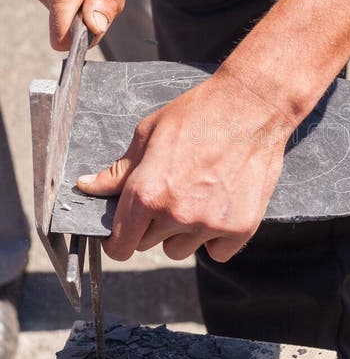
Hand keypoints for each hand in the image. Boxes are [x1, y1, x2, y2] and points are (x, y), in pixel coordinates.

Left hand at [76, 70, 293, 261]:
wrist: (252, 107)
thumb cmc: (199, 113)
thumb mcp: (148, 133)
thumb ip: (119, 171)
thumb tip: (88, 187)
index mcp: (147, 193)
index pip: (120, 245)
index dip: (118, 239)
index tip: (124, 230)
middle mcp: (176, 215)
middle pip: (149, 244)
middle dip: (152, 226)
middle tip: (170, 194)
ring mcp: (210, 224)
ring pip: (181, 249)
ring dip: (183, 233)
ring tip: (197, 196)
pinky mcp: (240, 228)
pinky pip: (216, 252)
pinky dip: (216, 237)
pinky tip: (220, 206)